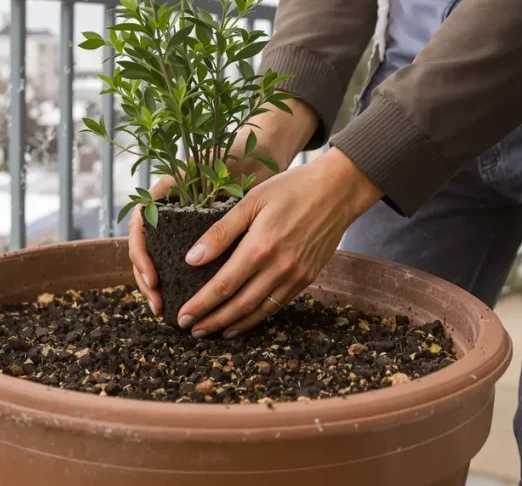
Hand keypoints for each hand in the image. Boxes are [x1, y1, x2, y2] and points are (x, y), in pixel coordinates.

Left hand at [177, 148, 382, 337]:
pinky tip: (244, 320)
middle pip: (239, 305)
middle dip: (212, 321)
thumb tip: (191, 259)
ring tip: (213, 332)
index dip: (201, 305)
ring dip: (234, 325)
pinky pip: (278, 304)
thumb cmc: (291, 188)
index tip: (182, 316)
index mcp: (260, 247)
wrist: (338, 190)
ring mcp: (296, 276)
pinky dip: (258, 317)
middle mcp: (279, 267)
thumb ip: (221, 232)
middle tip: (190, 330)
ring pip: (260, 311)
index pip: (223, 286)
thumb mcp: (251, 201)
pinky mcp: (307, 278)